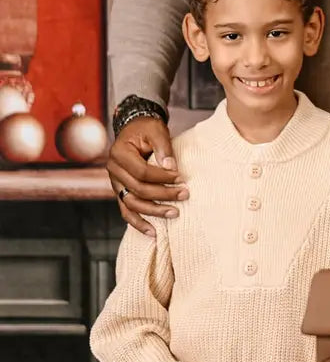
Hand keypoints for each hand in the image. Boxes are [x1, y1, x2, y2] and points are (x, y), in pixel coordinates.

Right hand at [107, 117, 186, 235]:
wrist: (134, 129)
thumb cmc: (146, 129)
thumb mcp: (156, 130)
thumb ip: (164, 148)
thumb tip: (171, 168)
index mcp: (119, 154)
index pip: (142, 172)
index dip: (162, 177)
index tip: (181, 177)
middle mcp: (113, 170)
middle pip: (138, 189)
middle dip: (163, 194)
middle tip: (185, 195)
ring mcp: (115, 183)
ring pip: (131, 203)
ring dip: (153, 211)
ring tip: (174, 214)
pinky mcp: (120, 191)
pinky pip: (126, 210)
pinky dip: (138, 223)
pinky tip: (153, 232)